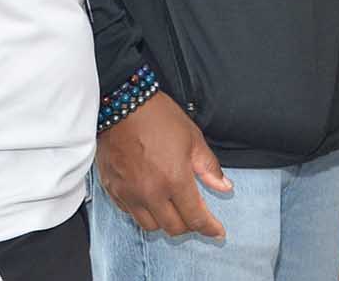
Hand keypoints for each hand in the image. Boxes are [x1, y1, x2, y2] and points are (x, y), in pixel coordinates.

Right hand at [94, 95, 230, 238]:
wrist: (122, 106)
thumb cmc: (159, 118)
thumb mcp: (193, 139)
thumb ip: (209, 168)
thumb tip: (225, 187)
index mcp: (174, 180)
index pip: (195, 217)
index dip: (209, 228)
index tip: (217, 232)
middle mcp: (150, 193)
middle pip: (173, 227)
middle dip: (189, 226)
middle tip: (197, 216)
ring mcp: (129, 194)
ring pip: (150, 226)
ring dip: (166, 222)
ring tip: (174, 209)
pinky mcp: (113, 191)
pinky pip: (131, 214)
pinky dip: (145, 213)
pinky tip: (152, 200)